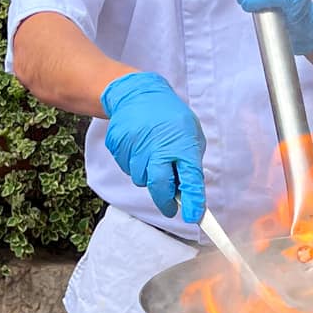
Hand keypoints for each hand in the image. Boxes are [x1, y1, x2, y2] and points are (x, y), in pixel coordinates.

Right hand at [101, 71, 205, 224]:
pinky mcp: (118, 146)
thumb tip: (188, 192)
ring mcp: (135, 147)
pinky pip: (127, 168)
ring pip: (141, 179)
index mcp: (182, 145)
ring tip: (153, 155)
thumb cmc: (170, 117)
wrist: (137, 95)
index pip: (191, 179)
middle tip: (170, 206)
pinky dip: (135, 164)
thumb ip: (189, 162)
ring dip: (149, 176)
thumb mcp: (190, 135)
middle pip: (160, 187)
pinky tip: (139, 148)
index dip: (193, 201)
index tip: (193, 217)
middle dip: (166, 201)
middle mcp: (158, 148)